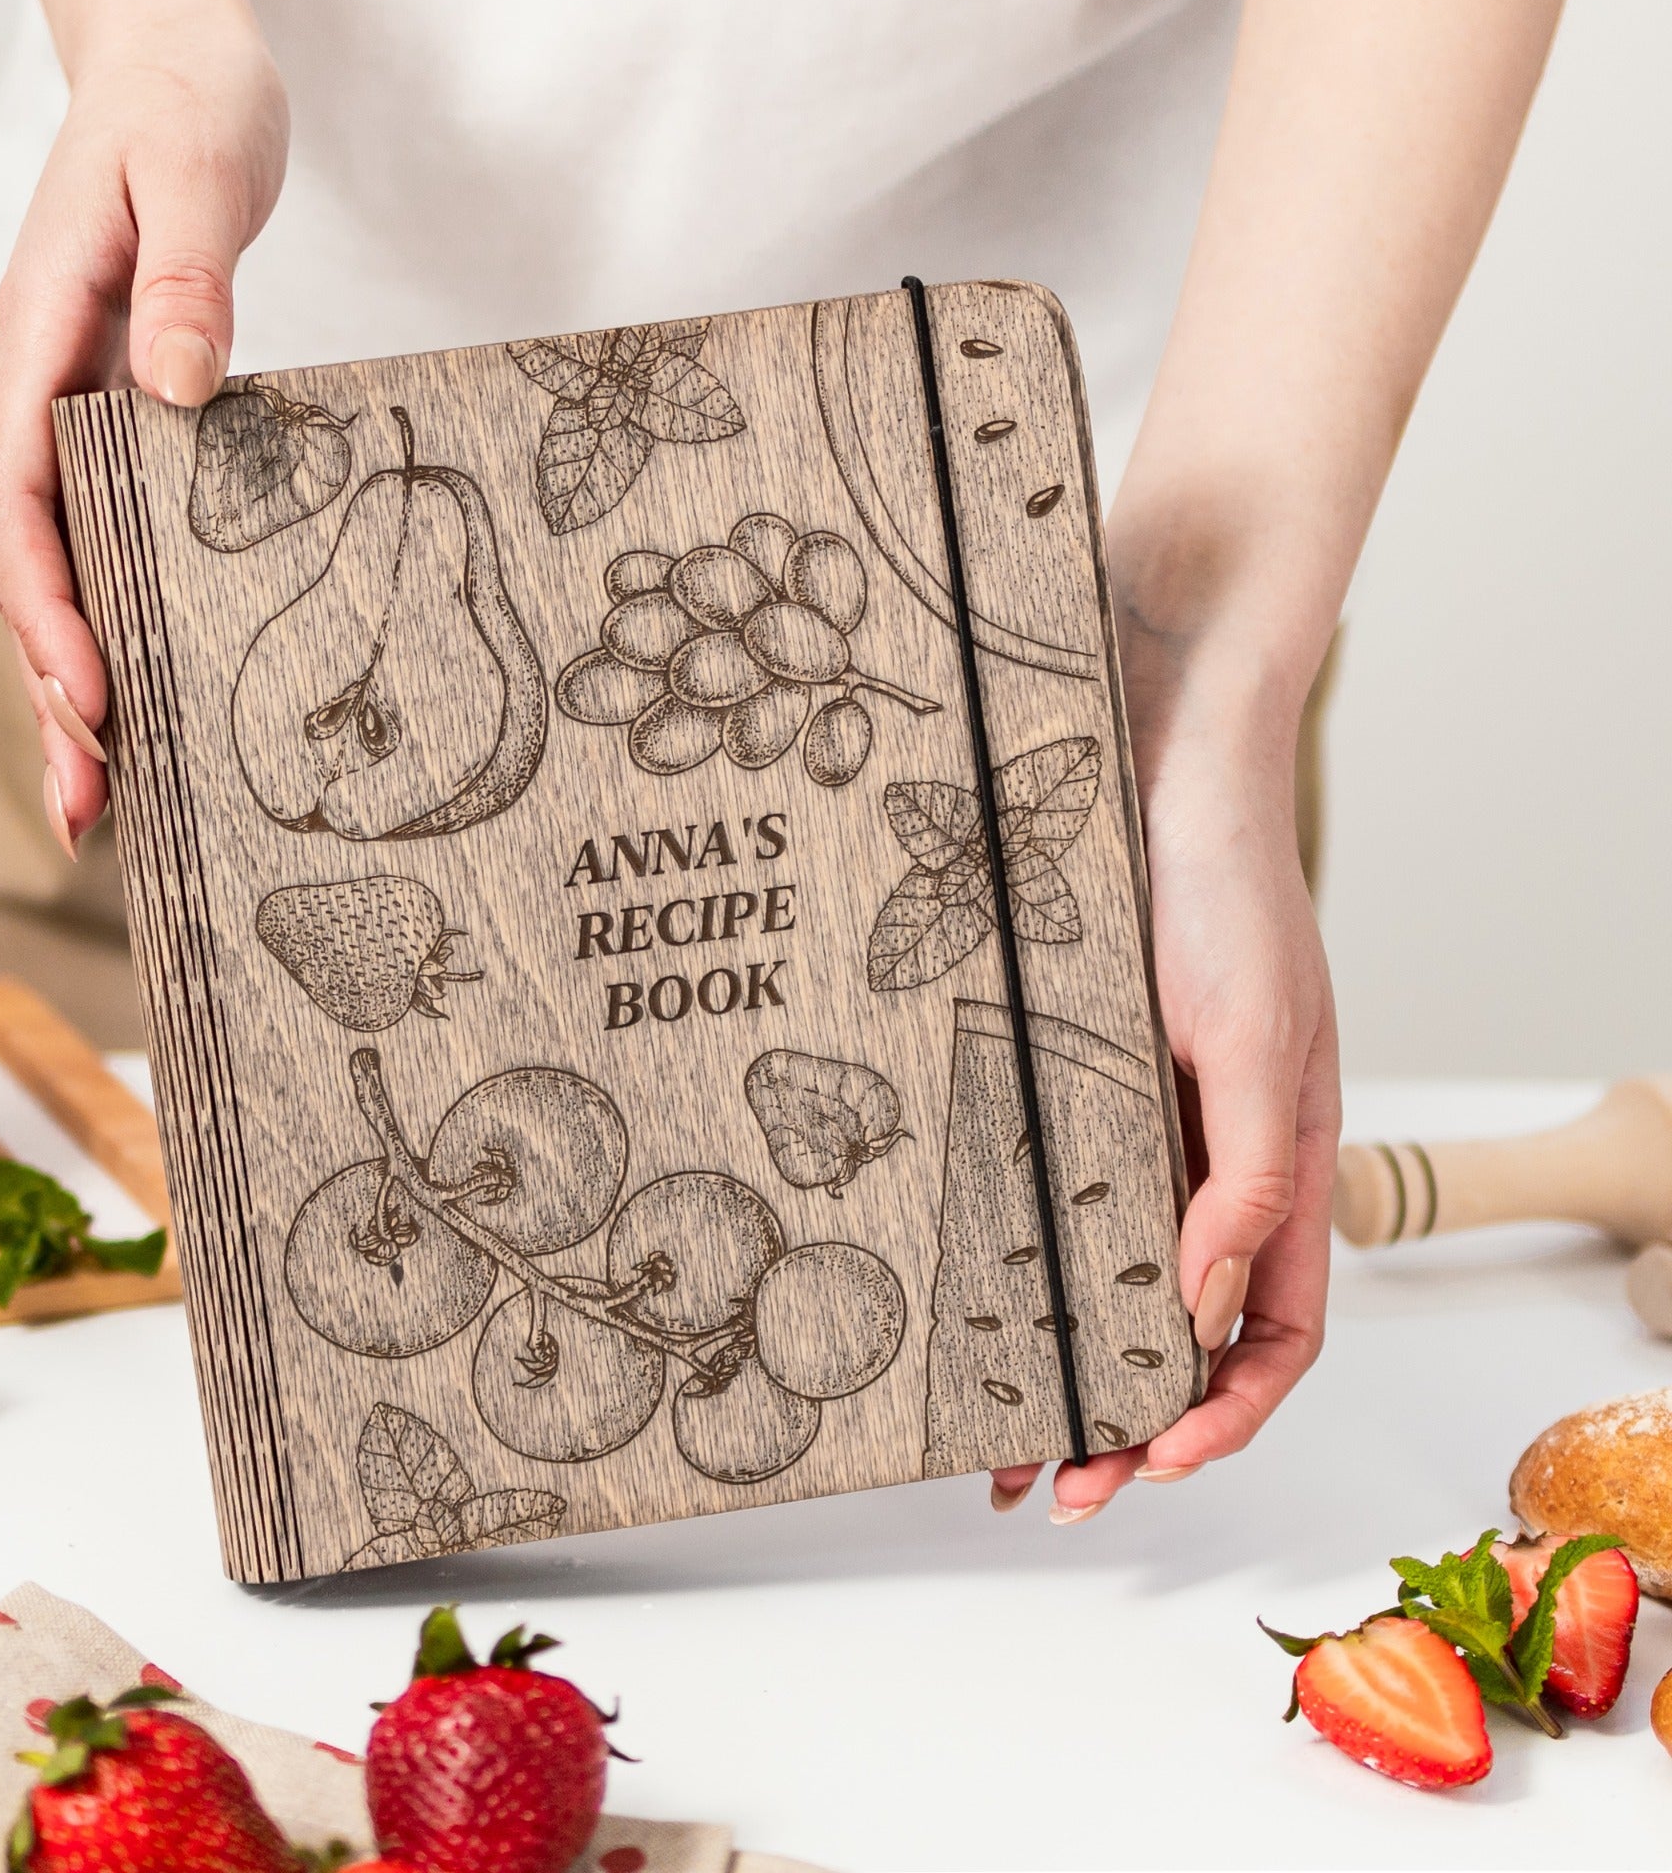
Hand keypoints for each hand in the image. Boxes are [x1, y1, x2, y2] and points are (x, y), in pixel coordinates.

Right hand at [0, 18, 287, 850]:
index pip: (22, 500)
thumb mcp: (195, 174)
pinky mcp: (134, 422)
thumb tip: (179, 388)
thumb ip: (188, 279)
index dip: (48, 608)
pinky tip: (158, 691)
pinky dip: (128, 620)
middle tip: (89, 809)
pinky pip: (119, 538)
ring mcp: (88, 413)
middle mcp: (51, 392)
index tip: (91, 696)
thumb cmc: (186, 104)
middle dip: (56, 687)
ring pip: (70, 568)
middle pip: (34, 566)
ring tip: (108, 798)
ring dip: (83, 680)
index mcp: (41, 343)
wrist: (181, 65)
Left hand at [990, 599, 1339, 1521]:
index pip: (1271, 1330)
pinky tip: (956, 1287)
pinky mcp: (1059, 1074)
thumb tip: (1203, 1313)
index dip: (1224, 1413)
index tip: (1151, 1466)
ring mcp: (1127, 1120)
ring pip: (1096, 1270)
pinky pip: (1036, 1185)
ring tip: (983, 1423)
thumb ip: (1243, 1179)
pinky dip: (1009, 1254)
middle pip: (1172, 1324)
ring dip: (1054, 1353)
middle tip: (1042, 1481)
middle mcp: (1202, 1157)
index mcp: (1277, 1164)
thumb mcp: (1253, 1042)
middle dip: (1121, 1413)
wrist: (1151, 750)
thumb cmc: (1227, 889)